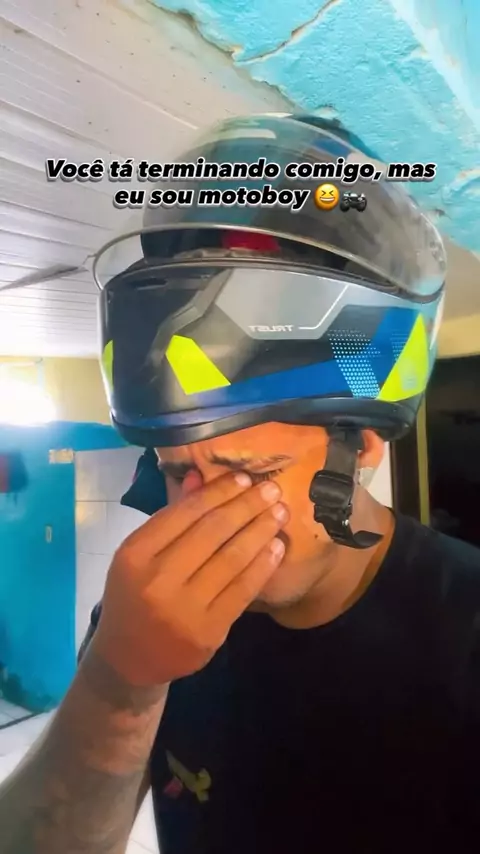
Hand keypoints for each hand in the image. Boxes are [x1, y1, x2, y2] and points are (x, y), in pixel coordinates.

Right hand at [93, 472, 287, 686]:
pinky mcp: (209, 632)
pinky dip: (263, 565)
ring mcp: (184, 609)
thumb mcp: (141, 553)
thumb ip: (171, 515)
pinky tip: (276, 547)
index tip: (245, 478)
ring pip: (232, 558)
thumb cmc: (134, 594)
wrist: (128, 657)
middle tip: (272, 489)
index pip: (186, 512)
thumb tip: (200, 475)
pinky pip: (243, 590)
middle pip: (212, 531)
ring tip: (280, 512)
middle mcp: (157, 579)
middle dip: (247, 506)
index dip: (220, 492)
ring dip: (261, 530)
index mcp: (135, 554)